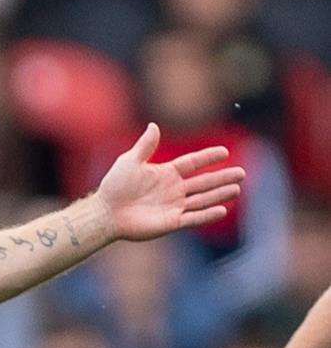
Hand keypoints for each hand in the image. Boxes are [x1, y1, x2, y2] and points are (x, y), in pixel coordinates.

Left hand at [96, 123, 245, 241]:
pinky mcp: (170, 222)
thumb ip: (145, 146)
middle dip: (222, 178)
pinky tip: (222, 209)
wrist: (105, 212)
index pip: (192, 163)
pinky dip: (206, 214)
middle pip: (203, 182)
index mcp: (166, 173)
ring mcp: (173, 206)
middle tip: (242, 173)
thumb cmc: (114, 186)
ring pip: (202, 199)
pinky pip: (192, 218)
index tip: (225, 151)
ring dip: (219, 195)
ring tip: (237, 189)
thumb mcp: (129, 161)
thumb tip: (154, 125)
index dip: (208, 157)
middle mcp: (173, 190)